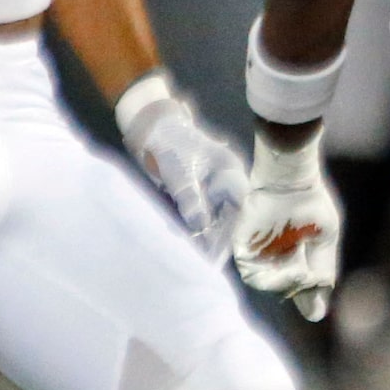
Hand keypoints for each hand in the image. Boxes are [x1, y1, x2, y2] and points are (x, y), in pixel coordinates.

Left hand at [115, 73, 246, 264]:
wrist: (150, 128)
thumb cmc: (170, 145)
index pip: (239, 208)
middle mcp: (224, 181)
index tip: (219, 252)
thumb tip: (200, 229)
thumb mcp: (180, 176)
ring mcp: (209, 185)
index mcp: (230, 172)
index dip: (231, 230)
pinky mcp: (193, 190)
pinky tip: (184, 240)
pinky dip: (190, 225)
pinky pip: (196, 212)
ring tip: (193, 255)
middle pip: (226, 215)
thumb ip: (192, 202)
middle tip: (203, 262)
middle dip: (214, 237)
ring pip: (211, 216)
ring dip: (201, 234)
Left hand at [234, 132, 342, 319]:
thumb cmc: (310, 205)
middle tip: (311, 279)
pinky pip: (252, 275)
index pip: (299, 286)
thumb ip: (324, 271)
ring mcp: (259, 255)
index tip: (317, 303)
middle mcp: (275, 258)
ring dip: (285, 286)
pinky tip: (290, 270)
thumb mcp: (326, 239)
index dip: (308, 297)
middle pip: (284, 289)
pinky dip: (270, 279)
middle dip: (299, 291)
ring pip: (267, 285)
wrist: (290, 182)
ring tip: (301, 274)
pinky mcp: (244, 250)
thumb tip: (319, 312)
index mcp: (296, 256)